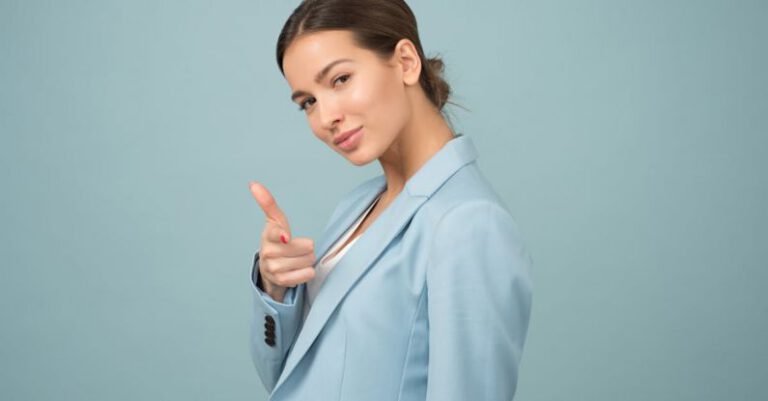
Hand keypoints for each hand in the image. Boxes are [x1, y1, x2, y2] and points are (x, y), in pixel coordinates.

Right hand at [249, 181, 315, 302]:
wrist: (269, 269)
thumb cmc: (276, 241)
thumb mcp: (274, 221)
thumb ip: (268, 203)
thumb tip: (253, 184)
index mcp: (268, 235)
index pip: (275, 233)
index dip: (282, 234)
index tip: (286, 236)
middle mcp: (268, 252)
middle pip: (305, 247)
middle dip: (306, 247)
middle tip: (298, 249)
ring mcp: (274, 268)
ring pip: (308, 260)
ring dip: (308, 259)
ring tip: (297, 259)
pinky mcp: (281, 281)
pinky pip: (307, 274)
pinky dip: (308, 272)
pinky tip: (299, 269)